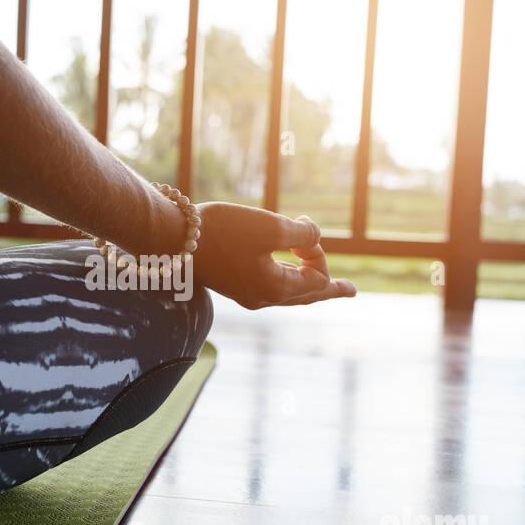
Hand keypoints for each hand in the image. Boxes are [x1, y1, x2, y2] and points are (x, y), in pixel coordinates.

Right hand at [189, 202, 355, 309]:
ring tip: (326, 286)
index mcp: (276, 288)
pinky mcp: (233, 285)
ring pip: (288, 294)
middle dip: (328, 287)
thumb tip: (315, 237)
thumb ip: (303, 234)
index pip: (317, 279)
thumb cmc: (223, 231)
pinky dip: (287, 279)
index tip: (302, 225)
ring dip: (307, 281)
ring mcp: (247, 295)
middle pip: (306, 295)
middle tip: (349, 291)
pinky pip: (271, 288)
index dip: (318, 252)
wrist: (175, 239)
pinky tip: (288, 275)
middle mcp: (264, 298)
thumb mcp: (270, 226)